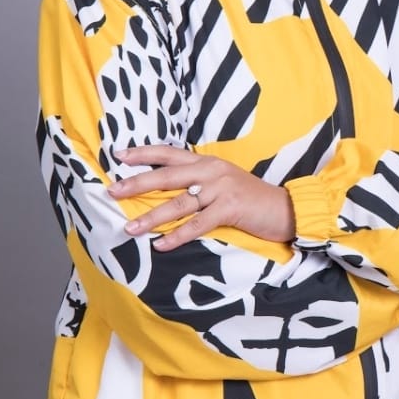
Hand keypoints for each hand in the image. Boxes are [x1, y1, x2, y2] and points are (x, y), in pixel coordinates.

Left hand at [108, 144, 296, 249]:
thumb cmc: (250, 199)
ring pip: (179, 203)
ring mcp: (221, 188)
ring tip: (130, 228)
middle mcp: (212, 171)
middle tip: (112, 192)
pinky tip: (161, 245)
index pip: (169, 153)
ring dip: (152, 217)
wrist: (285, 208)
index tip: (119, 155)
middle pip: (167, 176)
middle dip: (137, 184)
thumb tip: (166, 192)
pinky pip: (198, 224)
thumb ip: (198, 182)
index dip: (144, 153)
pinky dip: (178, 235)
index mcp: (207, 162)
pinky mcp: (231, 208)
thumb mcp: (223, 182)